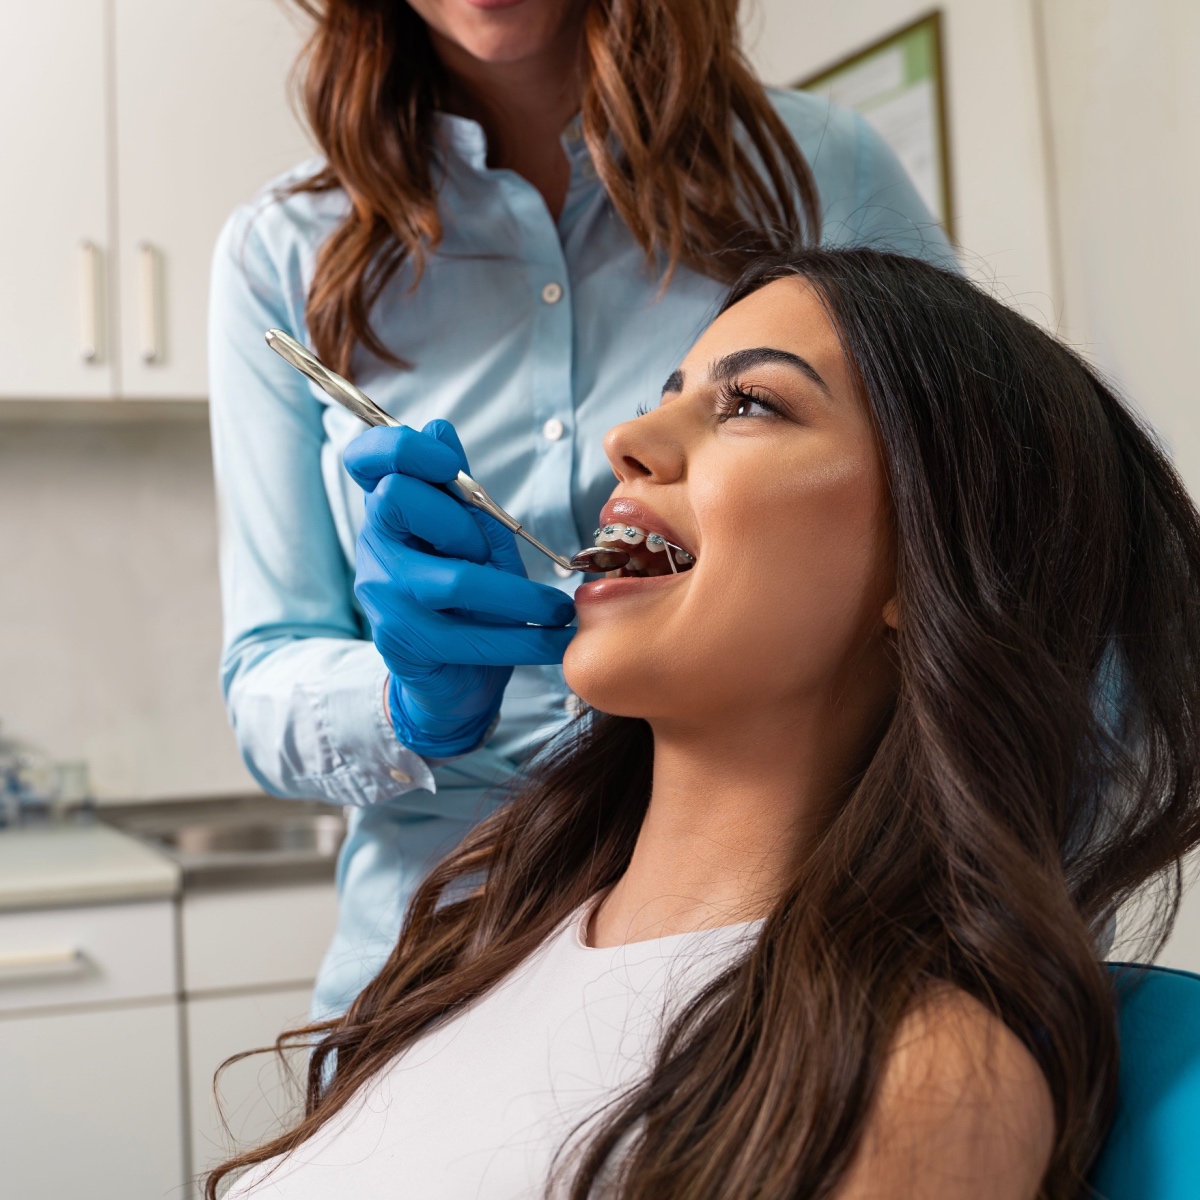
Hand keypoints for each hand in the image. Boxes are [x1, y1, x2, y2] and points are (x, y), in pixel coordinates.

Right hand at [346, 419, 575, 757]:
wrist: (453, 679)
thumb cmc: (468, 597)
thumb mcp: (471, 537)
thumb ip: (461, 492)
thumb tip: (440, 429)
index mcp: (390, 510)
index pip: (367, 460)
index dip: (398, 448)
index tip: (442, 463)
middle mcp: (376, 546)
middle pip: (400, 498)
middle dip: (463, 521)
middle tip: (495, 553)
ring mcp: (384, 595)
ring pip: (453, 577)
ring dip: (517, 594)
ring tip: (557, 609)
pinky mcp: (406, 641)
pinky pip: (473, 633)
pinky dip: (527, 638)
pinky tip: (558, 641)